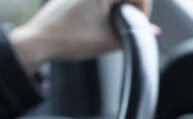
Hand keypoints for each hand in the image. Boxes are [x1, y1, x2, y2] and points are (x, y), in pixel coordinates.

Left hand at [9, 0, 151, 74]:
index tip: (141, 23)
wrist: (38, 41)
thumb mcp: (107, 41)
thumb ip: (133, 36)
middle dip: (129, 9)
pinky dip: (101, 10)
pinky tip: (94, 25)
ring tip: (109, 27)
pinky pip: (95, 2)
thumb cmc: (68, 39)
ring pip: (108, 1)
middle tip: (127, 26)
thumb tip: (153, 32)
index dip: (143, 9)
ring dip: (115, 9)